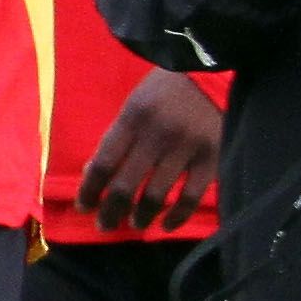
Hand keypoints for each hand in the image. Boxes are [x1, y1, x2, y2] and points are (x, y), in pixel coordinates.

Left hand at [75, 70, 222, 232]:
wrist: (216, 73)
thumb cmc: (168, 88)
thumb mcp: (135, 103)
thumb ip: (119, 135)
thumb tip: (97, 173)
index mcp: (132, 119)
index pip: (103, 163)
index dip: (90, 190)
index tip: (85, 206)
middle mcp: (156, 136)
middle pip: (126, 185)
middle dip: (111, 211)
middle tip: (105, 226)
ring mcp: (185, 148)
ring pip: (156, 195)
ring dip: (141, 216)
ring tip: (135, 224)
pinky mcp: (211, 157)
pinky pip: (191, 195)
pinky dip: (177, 215)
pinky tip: (167, 225)